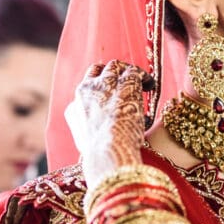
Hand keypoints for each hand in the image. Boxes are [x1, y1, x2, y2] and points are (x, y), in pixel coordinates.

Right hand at [64, 60, 154, 190]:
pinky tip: (149, 85)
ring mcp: (105, 85)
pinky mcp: (125, 84)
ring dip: (126, 72)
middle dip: (109, 74)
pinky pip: (134, 72)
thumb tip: (94, 144)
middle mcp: (86, 91)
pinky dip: (143, 77)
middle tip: (122, 82)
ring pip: (115, 66)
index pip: (84, 91)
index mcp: (74, 109)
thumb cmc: (99, 157)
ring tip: (139, 81)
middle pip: (96, 71)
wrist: (107, 151)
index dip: (98, 93)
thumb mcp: (87, 147)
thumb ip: (90, 137)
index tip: (109, 99)